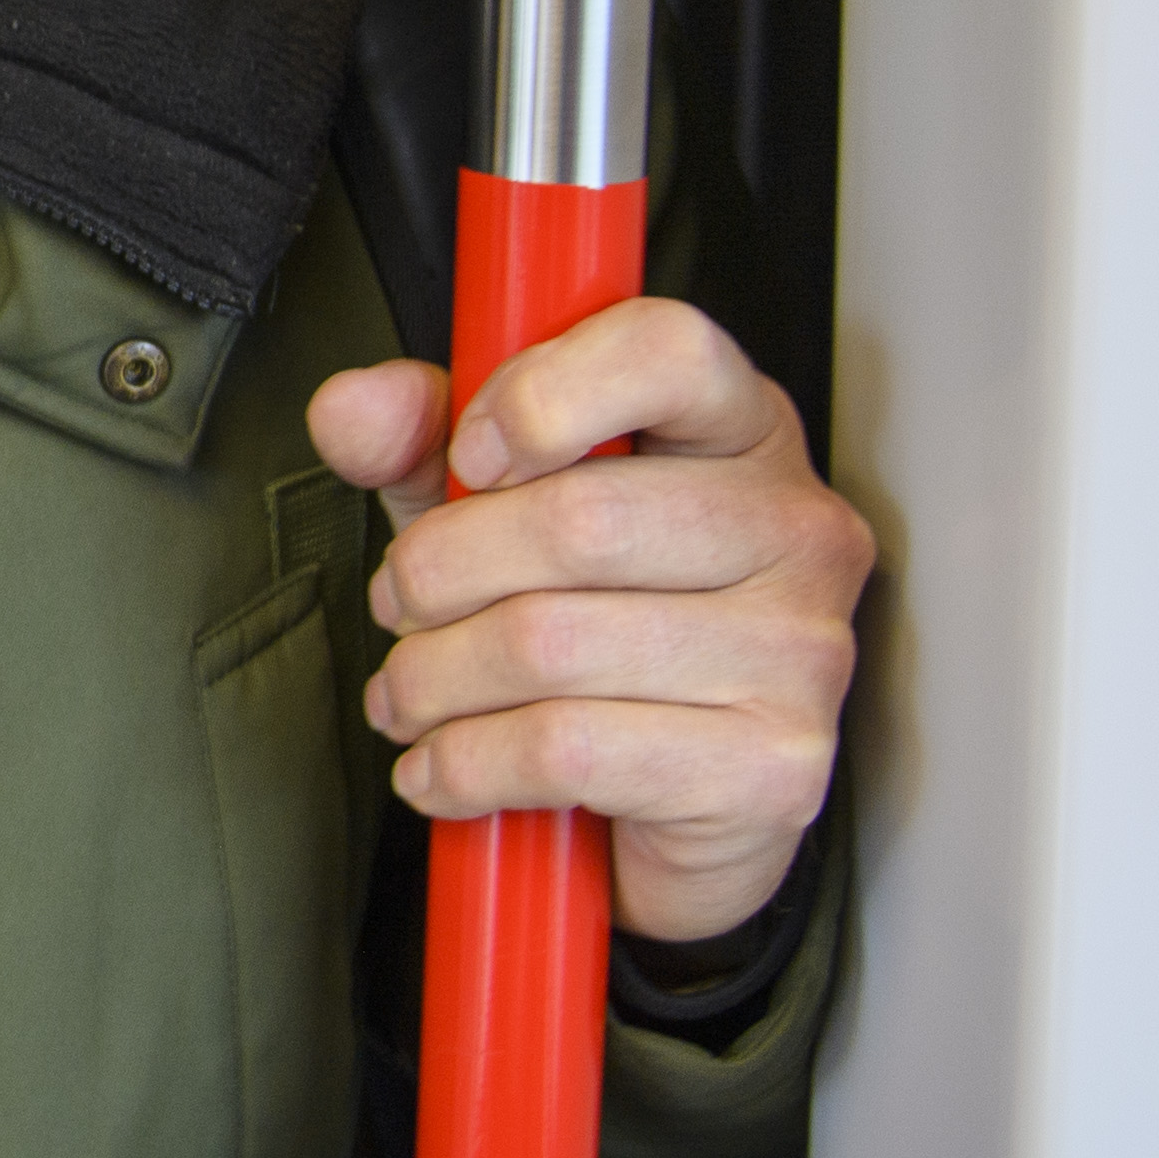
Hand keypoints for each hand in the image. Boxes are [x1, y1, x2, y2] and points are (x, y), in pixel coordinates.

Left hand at [307, 299, 869, 943]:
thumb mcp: (489, 507)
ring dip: (433, 679)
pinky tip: (441, 767)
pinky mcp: (772, 768)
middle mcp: (795, 528)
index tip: (467, 458)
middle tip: (400, 606)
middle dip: (438, 573)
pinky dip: (467, 762)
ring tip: (409, 696)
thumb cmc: (591, 622)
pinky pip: (568, 749)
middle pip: (578, 519)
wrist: (669, 806)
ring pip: (550, 644)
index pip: (665, 350)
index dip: (541, 394)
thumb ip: (417, 440)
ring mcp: (800, 652)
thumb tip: (357, 406)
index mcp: (739, 429)